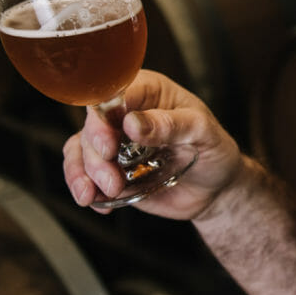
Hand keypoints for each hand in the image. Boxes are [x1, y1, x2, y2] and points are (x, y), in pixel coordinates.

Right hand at [63, 69, 241, 217]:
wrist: (215, 189)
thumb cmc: (214, 151)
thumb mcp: (204, 133)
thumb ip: (172, 125)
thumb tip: (132, 123)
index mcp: (149, 92)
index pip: (114, 94)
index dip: (104, 118)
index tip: (109, 144)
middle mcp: (125, 113)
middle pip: (92, 125)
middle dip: (95, 154)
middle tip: (112, 179)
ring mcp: (115, 142)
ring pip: (80, 149)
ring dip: (84, 173)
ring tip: (104, 193)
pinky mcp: (109, 168)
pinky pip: (82, 174)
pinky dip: (83, 188)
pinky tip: (96, 202)